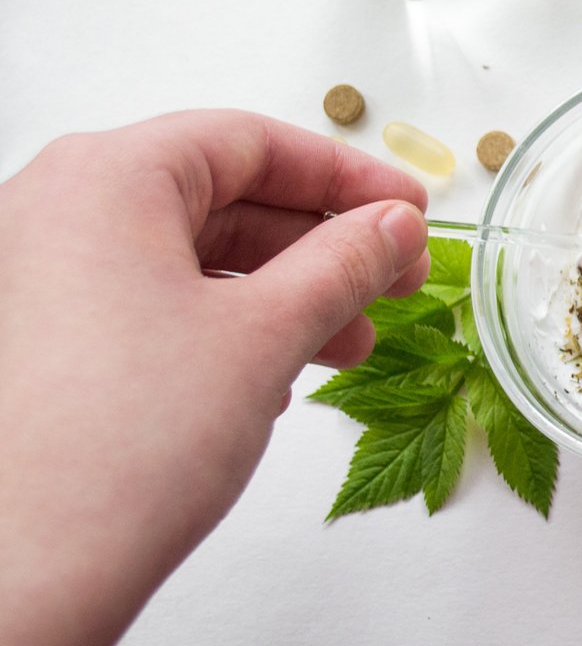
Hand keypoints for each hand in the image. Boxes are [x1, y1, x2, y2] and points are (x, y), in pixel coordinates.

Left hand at [0, 111, 429, 645]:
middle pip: (220, 194)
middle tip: (393, 279)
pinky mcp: (33, 338)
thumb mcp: (267, 336)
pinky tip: (269, 376)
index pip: (251, 141)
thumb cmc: (117, 448)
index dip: (348, 176)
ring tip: (347, 346)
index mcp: (105, 177)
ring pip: (186, 253)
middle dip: (320, 244)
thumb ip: (345, 263)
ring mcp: (33, 275)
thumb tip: (393, 226)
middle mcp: (53, 209)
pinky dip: (219, 323)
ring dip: (279, 293)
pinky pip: (144, 299)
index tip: (409, 210)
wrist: (21, 573)